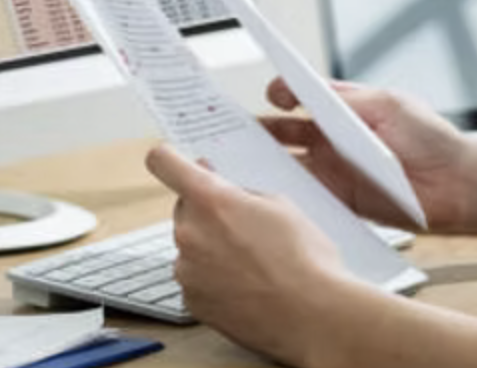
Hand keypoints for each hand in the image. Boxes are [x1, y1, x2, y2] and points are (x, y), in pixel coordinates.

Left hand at [145, 144, 355, 363]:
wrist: (312, 316)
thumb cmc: (304, 260)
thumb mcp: (280, 205)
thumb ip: (241, 192)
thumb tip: (222, 186)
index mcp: (211, 200)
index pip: (164, 163)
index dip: (169, 158)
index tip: (174, 161)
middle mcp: (190, 233)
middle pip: (184, 208)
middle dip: (207, 211)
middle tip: (242, 223)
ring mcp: (187, 271)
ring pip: (191, 245)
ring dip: (211, 246)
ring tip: (252, 260)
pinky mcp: (192, 301)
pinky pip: (195, 278)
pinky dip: (213, 277)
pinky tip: (246, 283)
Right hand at [260, 77, 476, 231]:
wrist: (457, 185)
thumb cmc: (431, 139)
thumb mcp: (388, 106)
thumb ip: (347, 101)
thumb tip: (309, 94)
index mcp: (346, 109)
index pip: (303, 95)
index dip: (282, 92)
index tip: (269, 92)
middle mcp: (334, 138)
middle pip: (285, 131)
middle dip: (258, 128)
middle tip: (232, 128)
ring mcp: (334, 170)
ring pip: (288, 164)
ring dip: (265, 163)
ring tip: (241, 162)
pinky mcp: (339, 200)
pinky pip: (305, 196)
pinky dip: (285, 194)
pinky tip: (270, 193)